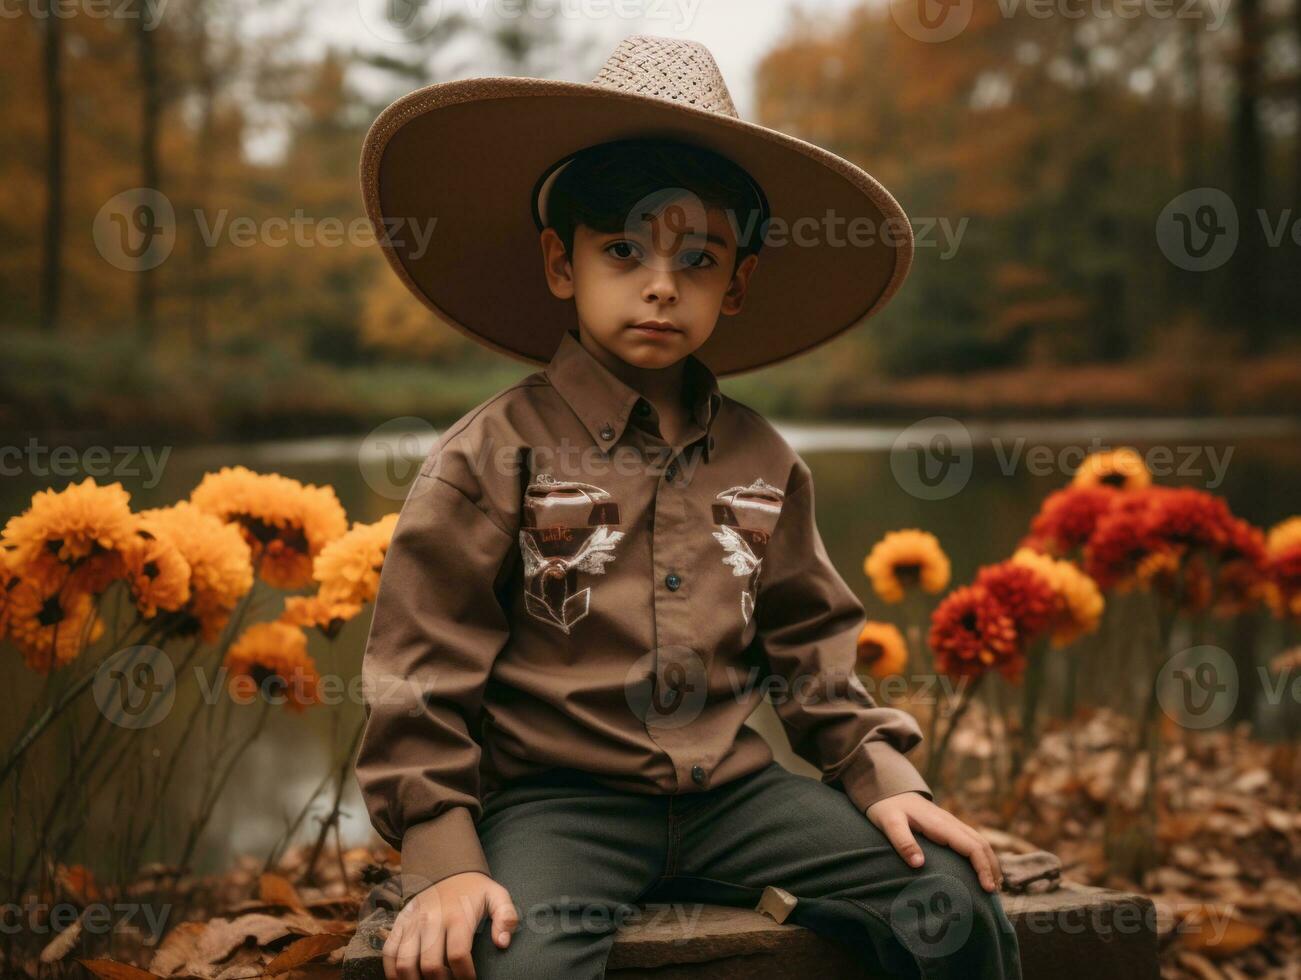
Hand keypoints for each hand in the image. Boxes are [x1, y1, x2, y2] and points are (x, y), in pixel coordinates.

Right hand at [383, 871, 517, 979]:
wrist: (447, 868)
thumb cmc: (475, 890)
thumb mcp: (497, 896)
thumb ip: (506, 917)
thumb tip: (502, 943)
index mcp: (458, 915)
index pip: (458, 955)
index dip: (465, 976)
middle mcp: (432, 919)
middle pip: (430, 965)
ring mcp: (412, 922)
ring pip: (405, 963)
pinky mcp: (400, 923)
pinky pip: (389, 953)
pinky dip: (393, 972)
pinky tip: (406, 978)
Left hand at [865, 791, 1003, 892]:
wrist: (886, 789)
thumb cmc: (886, 807)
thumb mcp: (889, 824)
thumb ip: (903, 842)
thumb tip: (919, 864)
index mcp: (940, 824)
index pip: (972, 846)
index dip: (983, 867)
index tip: (987, 888)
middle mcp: (950, 823)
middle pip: (982, 844)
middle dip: (992, 868)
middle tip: (995, 894)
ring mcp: (950, 823)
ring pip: (979, 841)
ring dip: (990, 862)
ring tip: (993, 887)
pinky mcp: (947, 827)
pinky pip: (971, 841)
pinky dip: (981, 856)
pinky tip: (979, 870)